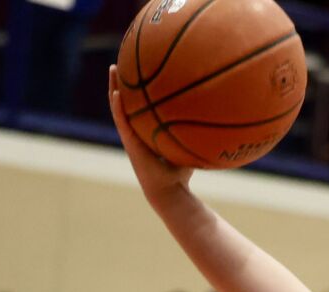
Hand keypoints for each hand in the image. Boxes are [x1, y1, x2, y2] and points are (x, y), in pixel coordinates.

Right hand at [107, 65, 194, 203]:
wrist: (170, 193)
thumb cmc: (181, 174)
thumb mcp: (189, 147)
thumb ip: (194, 132)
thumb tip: (215, 115)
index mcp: (146, 131)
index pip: (140, 105)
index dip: (137, 88)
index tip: (139, 69)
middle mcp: (136, 132)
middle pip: (127, 101)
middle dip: (124, 81)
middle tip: (122, 62)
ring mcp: (131, 138)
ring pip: (119, 108)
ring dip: (114, 88)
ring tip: (113, 68)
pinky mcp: (130, 145)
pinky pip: (122, 122)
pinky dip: (118, 107)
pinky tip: (116, 92)